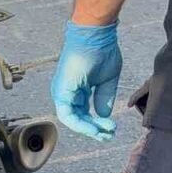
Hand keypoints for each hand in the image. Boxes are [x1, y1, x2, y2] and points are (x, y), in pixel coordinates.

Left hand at [50, 21, 122, 141]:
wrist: (97, 36)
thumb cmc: (102, 52)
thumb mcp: (107, 80)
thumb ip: (104, 98)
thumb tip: (104, 115)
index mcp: (75, 89)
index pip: (82, 113)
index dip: (95, 124)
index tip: (110, 129)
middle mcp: (66, 92)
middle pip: (77, 118)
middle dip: (93, 129)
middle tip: (108, 136)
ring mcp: (62, 91)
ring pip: (72, 119)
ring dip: (88, 129)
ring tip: (104, 133)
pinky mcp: (61, 90)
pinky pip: (68, 114)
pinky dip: (80, 124)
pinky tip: (94, 128)